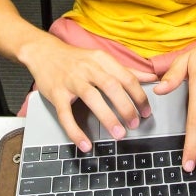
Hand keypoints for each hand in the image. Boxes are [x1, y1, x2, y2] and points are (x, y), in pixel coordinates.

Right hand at [21, 41, 154, 152]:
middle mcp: (87, 68)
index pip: (126, 77)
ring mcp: (70, 81)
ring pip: (91, 98)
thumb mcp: (101, 59)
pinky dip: (75, 130)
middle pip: (111, 86)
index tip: (146, 111)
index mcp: (101, 60)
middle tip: (134, 124)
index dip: (138, 95)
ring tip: (118, 133)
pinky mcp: (56, 93)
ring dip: (107, 117)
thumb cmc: (75, 58)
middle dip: (126, 107)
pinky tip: (85, 143)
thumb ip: (126, 70)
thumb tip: (151, 78)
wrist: (43, 51)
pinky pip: (66, 114)